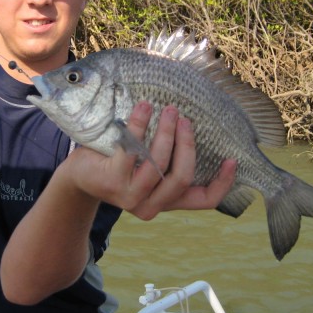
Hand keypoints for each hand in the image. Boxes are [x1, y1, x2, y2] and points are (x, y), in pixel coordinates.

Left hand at [63, 101, 236, 219]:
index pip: (204, 200)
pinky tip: (143, 107)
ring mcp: (131, 196)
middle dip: (188, 144)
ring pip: (159, 164)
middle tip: (184, 118)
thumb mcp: (149, 168)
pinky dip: (140, 125)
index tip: (232, 159)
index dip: (223, 183)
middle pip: (183, 177)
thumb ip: (171, 160)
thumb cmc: (121, 166)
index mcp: (167, 202)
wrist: (80, 177)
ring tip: (166, 109)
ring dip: (166, 132)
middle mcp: (152, 205)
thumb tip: (195, 127)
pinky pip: (132, 149)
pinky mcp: (112, 181)